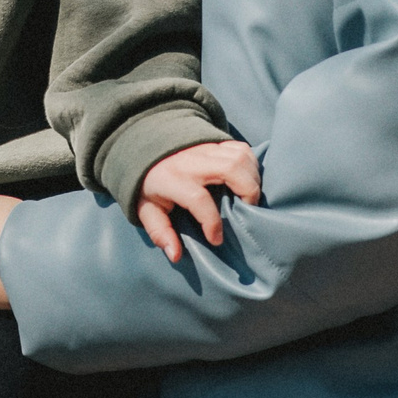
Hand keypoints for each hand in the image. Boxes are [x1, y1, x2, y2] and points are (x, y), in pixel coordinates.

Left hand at [134, 141, 261, 262]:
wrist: (145, 147)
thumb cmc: (149, 185)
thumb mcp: (146, 209)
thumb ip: (160, 232)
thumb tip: (175, 255)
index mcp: (172, 179)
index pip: (198, 200)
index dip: (212, 223)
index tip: (216, 239)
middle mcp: (191, 162)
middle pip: (230, 169)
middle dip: (248, 192)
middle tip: (247, 210)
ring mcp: (205, 149)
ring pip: (240, 157)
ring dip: (252, 178)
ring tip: (248, 197)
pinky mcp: (215, 143)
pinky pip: (241, 149)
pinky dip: (250, 164)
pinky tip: (245, 179)